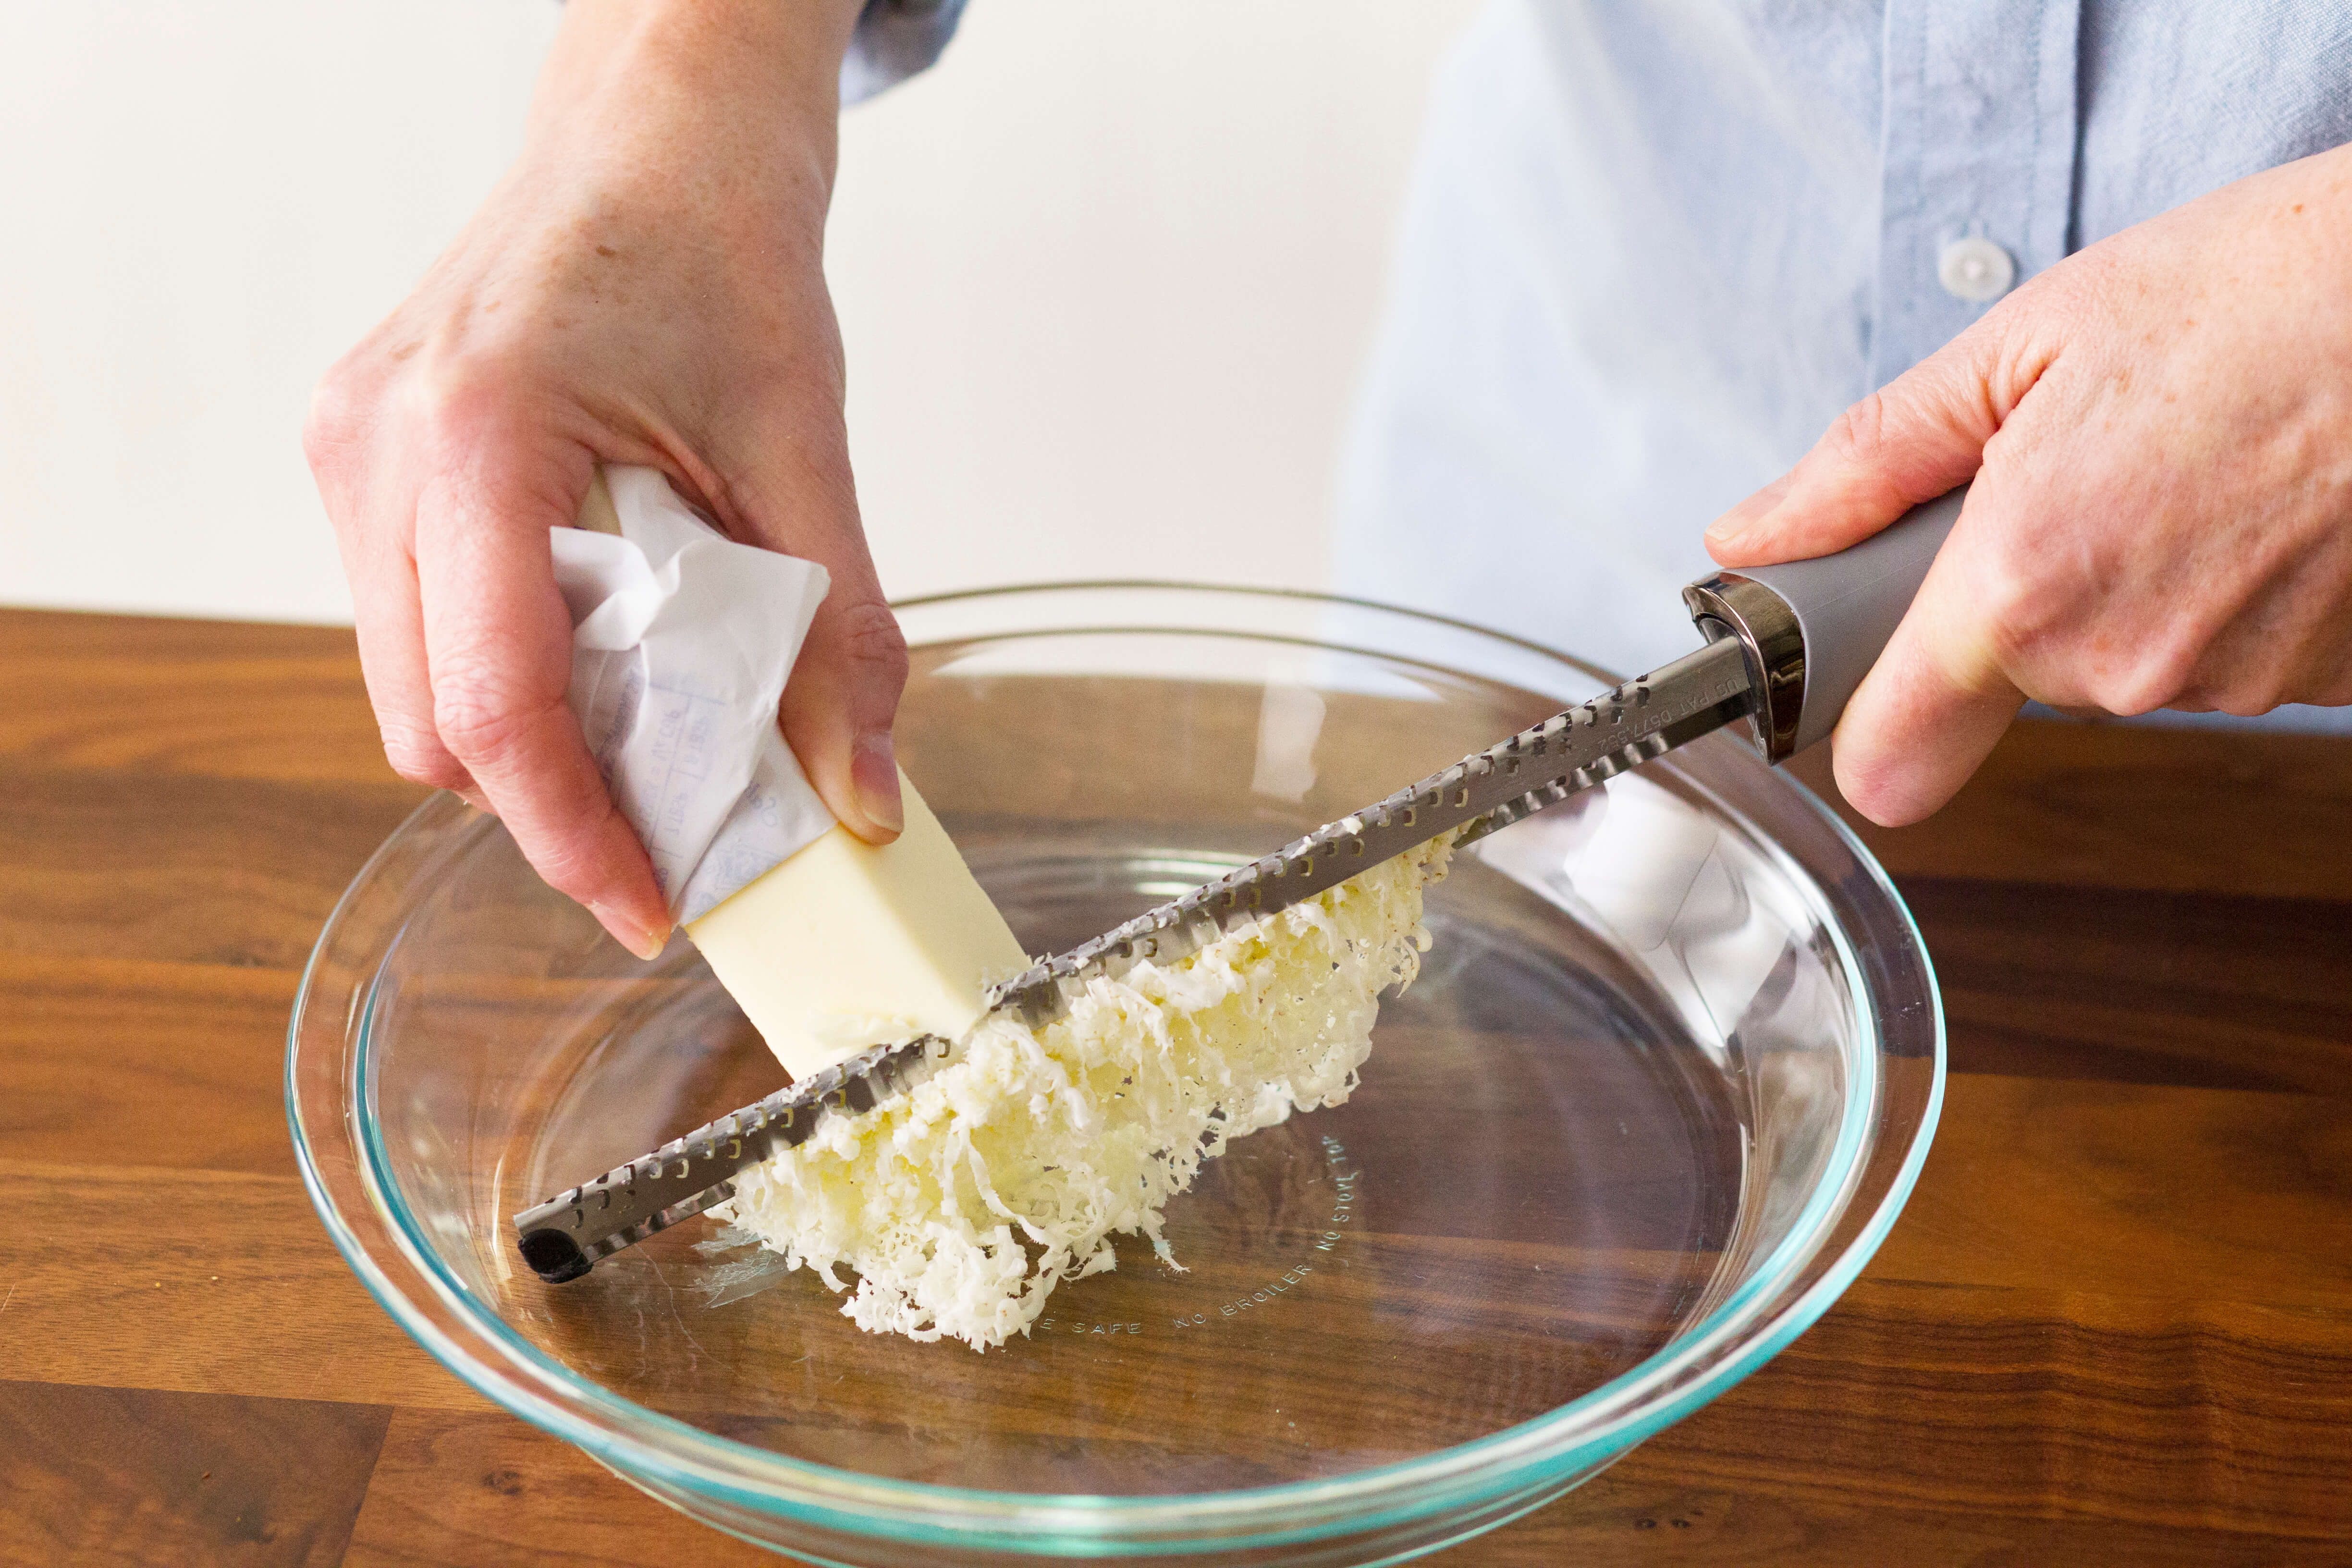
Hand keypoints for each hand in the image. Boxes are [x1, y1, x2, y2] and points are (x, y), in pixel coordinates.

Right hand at [303, 0, 896, 959]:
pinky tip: (599, 637)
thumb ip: (838, 635)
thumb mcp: (804, 445)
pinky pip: (417, 620)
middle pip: (435, 726)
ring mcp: (351, 453)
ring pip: (414, 685)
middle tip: (676, 828)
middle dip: (554, 801)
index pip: (496, 708)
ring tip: (649, 718)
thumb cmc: (717, 248)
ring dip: (530, 735)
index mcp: (475, 436)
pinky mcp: (363, 458)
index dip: (577, 836)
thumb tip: (863, 795)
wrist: (657, 136)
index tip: (653, 906)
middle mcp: (378, 449)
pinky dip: (508, 665)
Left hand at [1706, 143, 2351, 825]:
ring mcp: (2234, 682)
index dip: (1865, 717)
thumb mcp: (2022, 347)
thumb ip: (1868, 463)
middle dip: (2019, 591)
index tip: (1869, 665)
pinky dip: (2223, 594)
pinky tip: (2254, 504)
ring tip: (2187, 471)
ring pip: (2120, 666)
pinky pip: (2220, 657)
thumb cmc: (2258, 291)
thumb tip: (1754, 533)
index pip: (1886, 757)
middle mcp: (2124, 661)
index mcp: (2023, 585)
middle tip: (2078, 476)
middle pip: (2009, 679)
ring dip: (2129, 586)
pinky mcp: (2323, 683)